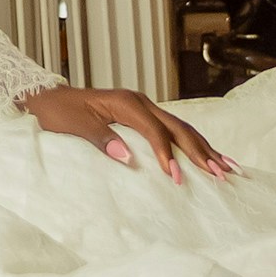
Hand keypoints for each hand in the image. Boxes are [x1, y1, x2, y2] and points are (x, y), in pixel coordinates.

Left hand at [22, 84, 233, 180]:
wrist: (48, 99)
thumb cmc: (57, 113)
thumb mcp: (73, 126)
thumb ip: (100, 139)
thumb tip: (127, 156)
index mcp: (126, 103)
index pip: (155, 130)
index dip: (167, 154)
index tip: (176, 178)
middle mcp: (140, 103)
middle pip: (178, 128)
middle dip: (200, 152)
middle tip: (220, 175)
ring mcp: (144, 108)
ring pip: (182, 128)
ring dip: (204, 149)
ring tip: (227, 168)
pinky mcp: (144, 117)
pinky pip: (174, 130)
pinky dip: (194, 144)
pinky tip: (209, 156)